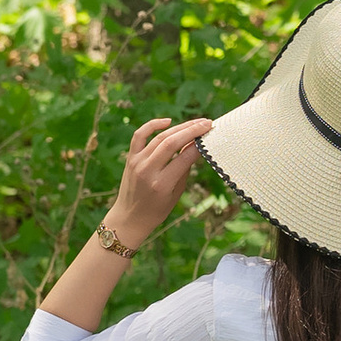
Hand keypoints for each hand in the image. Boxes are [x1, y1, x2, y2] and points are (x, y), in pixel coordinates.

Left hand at [104, 115, 213, 247]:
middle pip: (172, 142)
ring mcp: (137, 162)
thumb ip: (184, 170)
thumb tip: (195, 147)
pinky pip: (140, 135)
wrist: (129, 218)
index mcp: (162, 184)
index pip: (184, 158)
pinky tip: (168, 121)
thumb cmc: (156, 210)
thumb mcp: (175, 194)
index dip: (199, 145)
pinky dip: (153, 125)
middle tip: (208, 123)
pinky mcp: (130, 158)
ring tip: (196, 122)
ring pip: (160, 137)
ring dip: (180, 126)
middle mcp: (148, 170)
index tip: (211, 136)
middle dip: (192, 130)